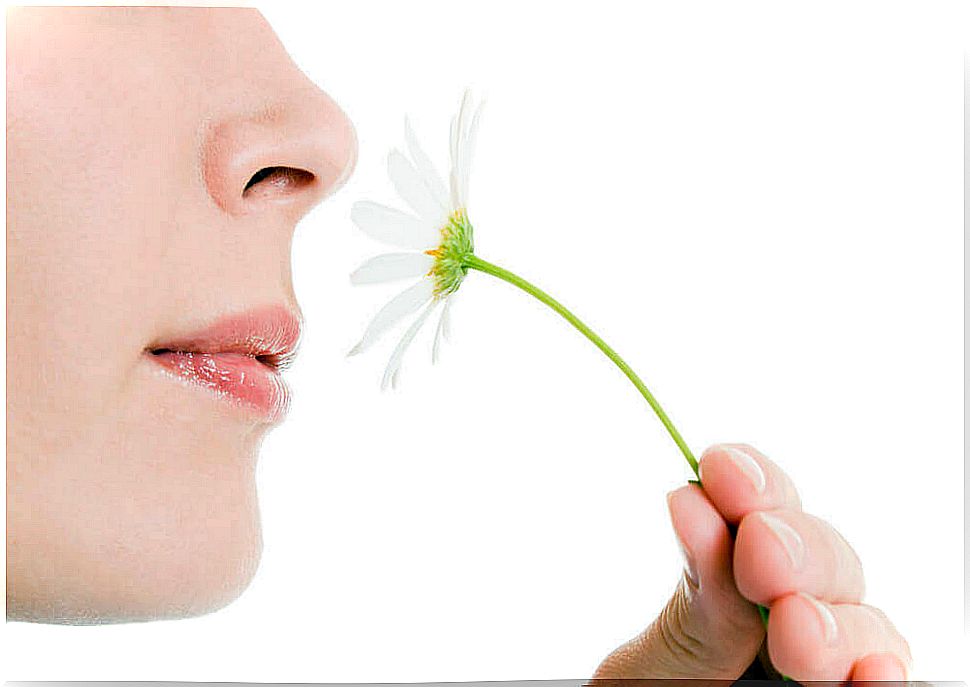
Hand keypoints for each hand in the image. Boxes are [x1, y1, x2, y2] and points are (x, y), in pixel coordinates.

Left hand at [592, 443, 911, 681]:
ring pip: (866, 622)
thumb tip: (690, 497)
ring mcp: (831, 661)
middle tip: (760, 552)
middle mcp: (792, 609)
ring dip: (837, 622)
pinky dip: (883, 673)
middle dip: (798, 549)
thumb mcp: (656, 664)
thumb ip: (692, 602)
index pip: (762, 511)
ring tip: (797, 634)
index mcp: (736, 577)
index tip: (718, 469)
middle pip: (825, 558)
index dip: (753, 482)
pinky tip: (873, 678)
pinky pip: (888, 678)